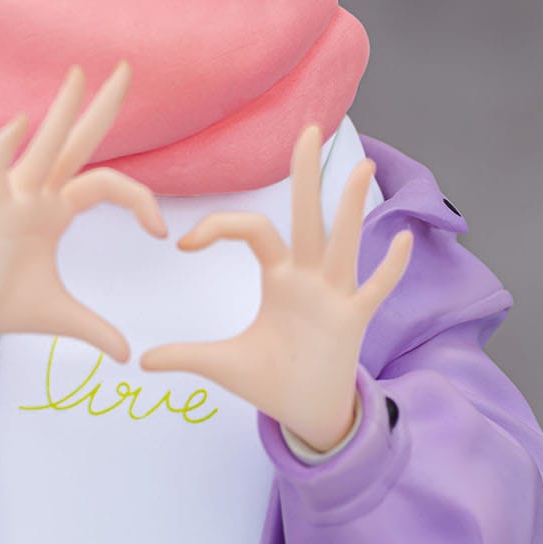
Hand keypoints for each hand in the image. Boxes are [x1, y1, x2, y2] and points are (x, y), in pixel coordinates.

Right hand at [0, 63, 167, 358]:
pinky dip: (4, 147)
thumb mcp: (62, 316)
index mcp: (56, 210)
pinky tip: (19, 122)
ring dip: (60, 111)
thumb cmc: (4, 303)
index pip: (107, 185)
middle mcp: (38, 193)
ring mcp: (15, 197)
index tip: (162, 234)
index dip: (141, 200)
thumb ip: (96, 329)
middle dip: (101, 107)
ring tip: (80, 74)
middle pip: (77, 141)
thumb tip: (128, 356)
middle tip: (127, 66)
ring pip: (43, 147)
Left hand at [137, 130, 412, 453]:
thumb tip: (141, 360)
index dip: (218, 226)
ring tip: (360, 168)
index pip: (254, 230)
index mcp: (280, 278)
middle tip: (308, 130)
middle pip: (308, 217)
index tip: (183, 243)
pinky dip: (389, 267)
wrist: (307, 413)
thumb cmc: (272, 381)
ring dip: (352, 207)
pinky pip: (374, 289)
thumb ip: (187, 356)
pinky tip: (401, 239)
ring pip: (344, 242)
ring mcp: (335, 296)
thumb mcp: (223, 366)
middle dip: (306, 175)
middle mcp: (310, 277)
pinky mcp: (354, 321)